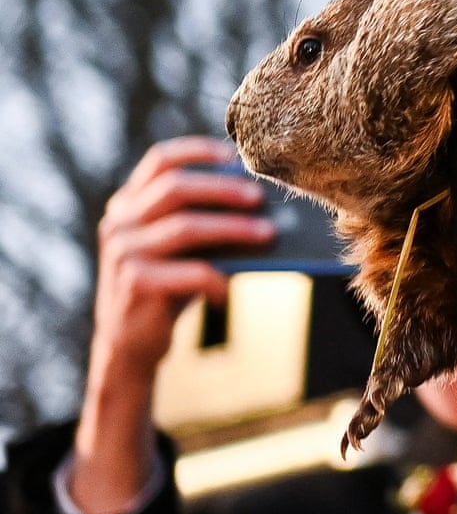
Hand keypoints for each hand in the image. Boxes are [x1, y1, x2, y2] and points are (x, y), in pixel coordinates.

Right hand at [72, 136, 274, 513]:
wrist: (128, 359)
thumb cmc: (171, 301)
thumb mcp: (190, 259)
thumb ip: (216, 231)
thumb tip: (279, 212)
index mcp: (136, 210)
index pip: (161, 162)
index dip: (201, 154)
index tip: (243, 156)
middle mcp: (121, 228)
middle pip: (171, 190)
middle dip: (224, 193)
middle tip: (267, 203)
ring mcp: (121, 262)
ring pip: (173, 228)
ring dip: (224, 229)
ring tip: (265, 237)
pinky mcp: (130, 300)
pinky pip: (169, 276)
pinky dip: (204, 277)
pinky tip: (229, 286)